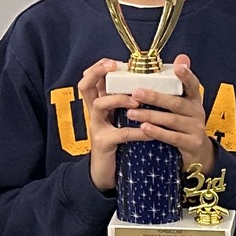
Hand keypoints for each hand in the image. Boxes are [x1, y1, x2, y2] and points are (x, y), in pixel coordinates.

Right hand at [76, 57, 140, 191]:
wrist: (106, 174)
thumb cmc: (119, 144)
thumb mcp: (122, 120)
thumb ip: (129, 105)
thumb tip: (149, 86)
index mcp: (100, 105)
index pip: (91, 79)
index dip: (98, 68)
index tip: (114, 61)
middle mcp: (95, 113)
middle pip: (86, 86)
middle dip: (97, 73)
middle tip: (114, 67)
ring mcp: (97, 128)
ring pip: (100, 104)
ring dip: (119, 99)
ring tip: (137, 100)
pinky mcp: (104, 144)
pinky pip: (120, 134)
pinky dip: (137, 132)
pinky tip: (149, 132)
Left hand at [124, 56, 217, 173]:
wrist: (197, 152)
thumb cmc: (184, 123)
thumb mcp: (183, 104)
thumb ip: (178, 84)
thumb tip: (181, 57)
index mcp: (194, 99)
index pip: (193, 84)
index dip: (186, 75)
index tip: (177, 67)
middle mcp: (197, 112)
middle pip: (176, 103)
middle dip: (155, 97)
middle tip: (136, 92)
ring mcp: (195, 129)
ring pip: (171, 120)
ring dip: (150, 116)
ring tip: (131, 113)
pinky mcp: (191, 144)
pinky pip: (172, 137)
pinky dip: (157, 132)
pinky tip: (143, 128)